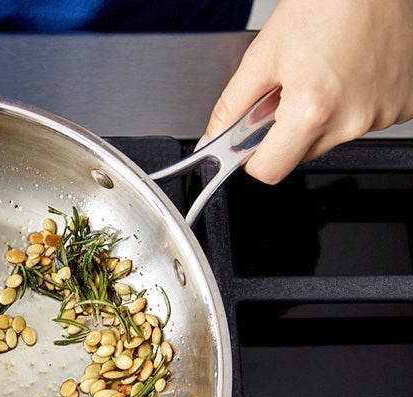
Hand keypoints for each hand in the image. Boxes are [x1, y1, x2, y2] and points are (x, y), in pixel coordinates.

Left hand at [202, 0, 412, 183]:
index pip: (270, 171)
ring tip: (323, 72)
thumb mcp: (262, 57)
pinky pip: (366, 120)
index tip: (249, 142)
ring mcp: (383, 114)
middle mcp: (352, 120)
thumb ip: (231, 107)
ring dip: (321, 116)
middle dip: (287, 130)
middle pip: (301, 155)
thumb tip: (211, 139)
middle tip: (290, 89)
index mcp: (312, 112)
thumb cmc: (324, 5)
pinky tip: (350, 73)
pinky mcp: (404, 105)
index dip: (252, 158)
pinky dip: (353, 104)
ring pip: (333, 137)